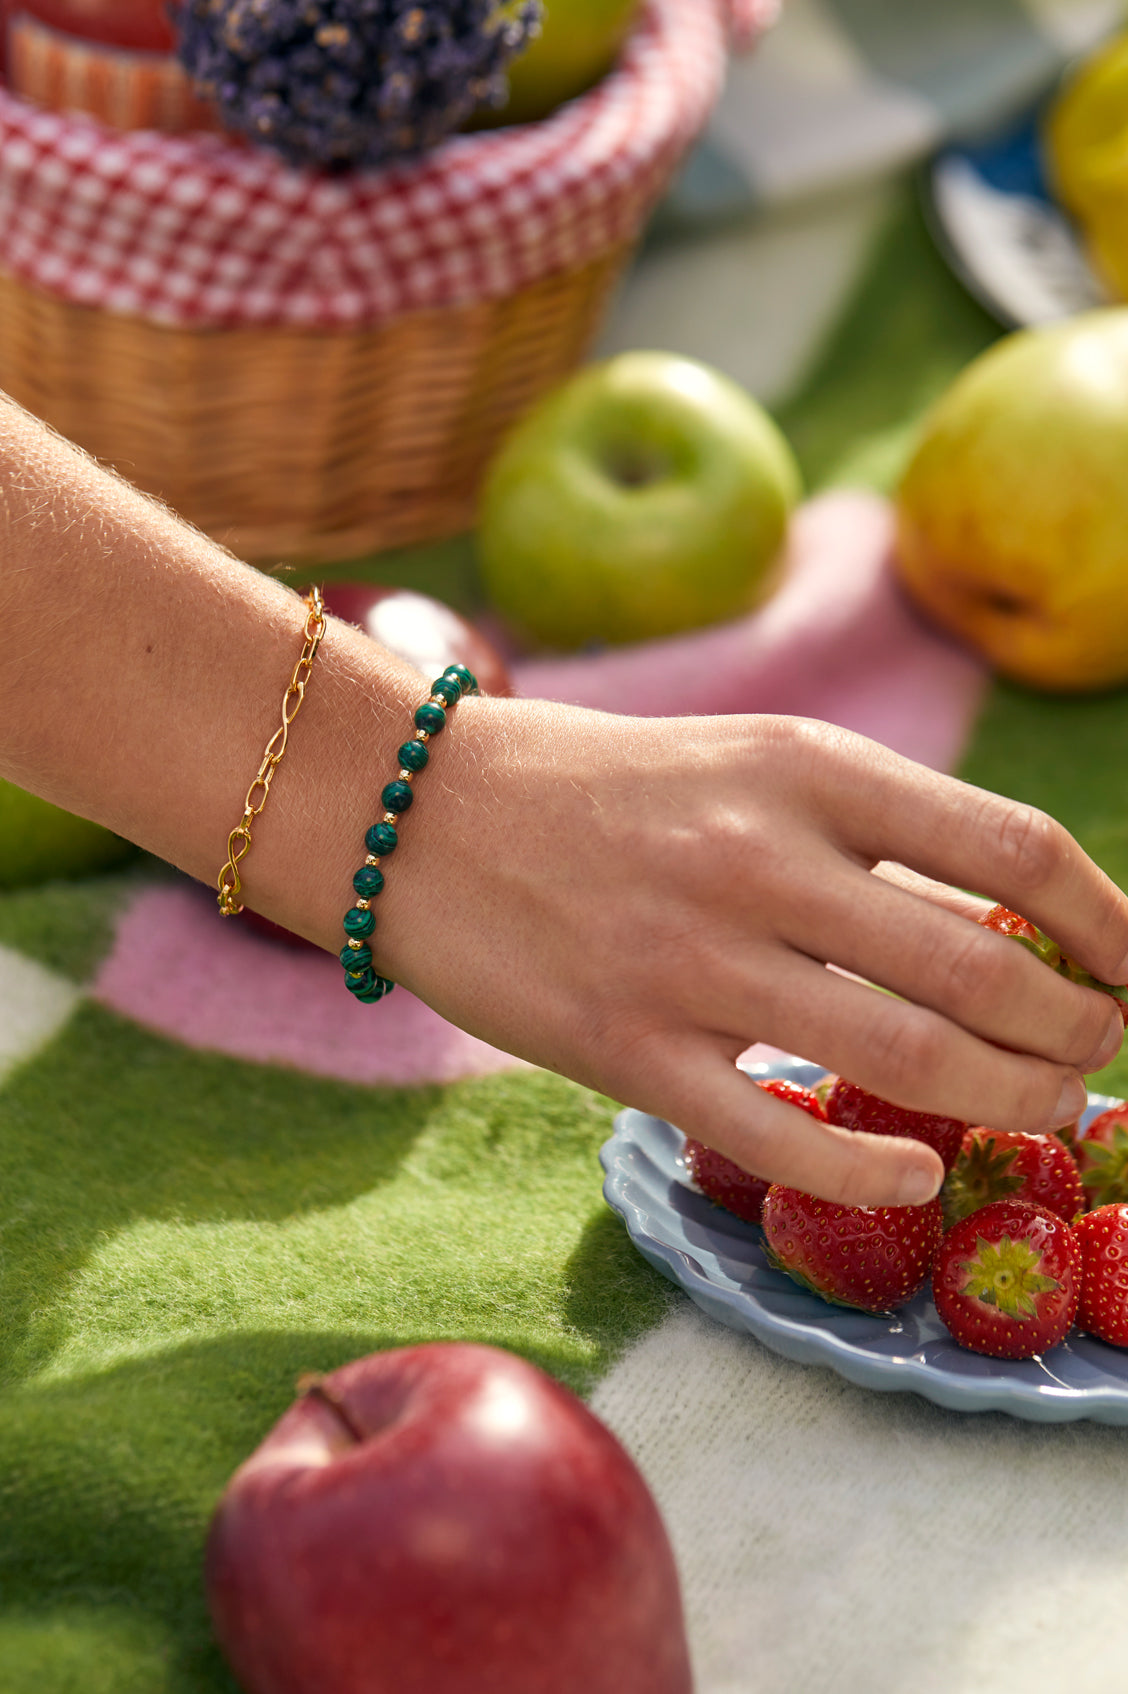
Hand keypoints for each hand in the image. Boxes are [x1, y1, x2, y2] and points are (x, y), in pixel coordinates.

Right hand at [379, 706, 1127, 1207]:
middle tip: (1098, 1061)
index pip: (1014, 848)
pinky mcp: (625, 1050)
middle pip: (985, 968)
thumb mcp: (746, 762)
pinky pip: (781, 1132)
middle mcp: (762, 857)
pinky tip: (916, 1173)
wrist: (417, 811)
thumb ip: (864, 828)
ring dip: (1010, 1102)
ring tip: (1044, 1113)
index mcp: (805, 767)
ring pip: (907, 1058)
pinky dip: (873, 1166)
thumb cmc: (596, 787)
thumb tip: (1003, 917)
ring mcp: (693, 960)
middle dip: (1076, 1032)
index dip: (1110, 923)